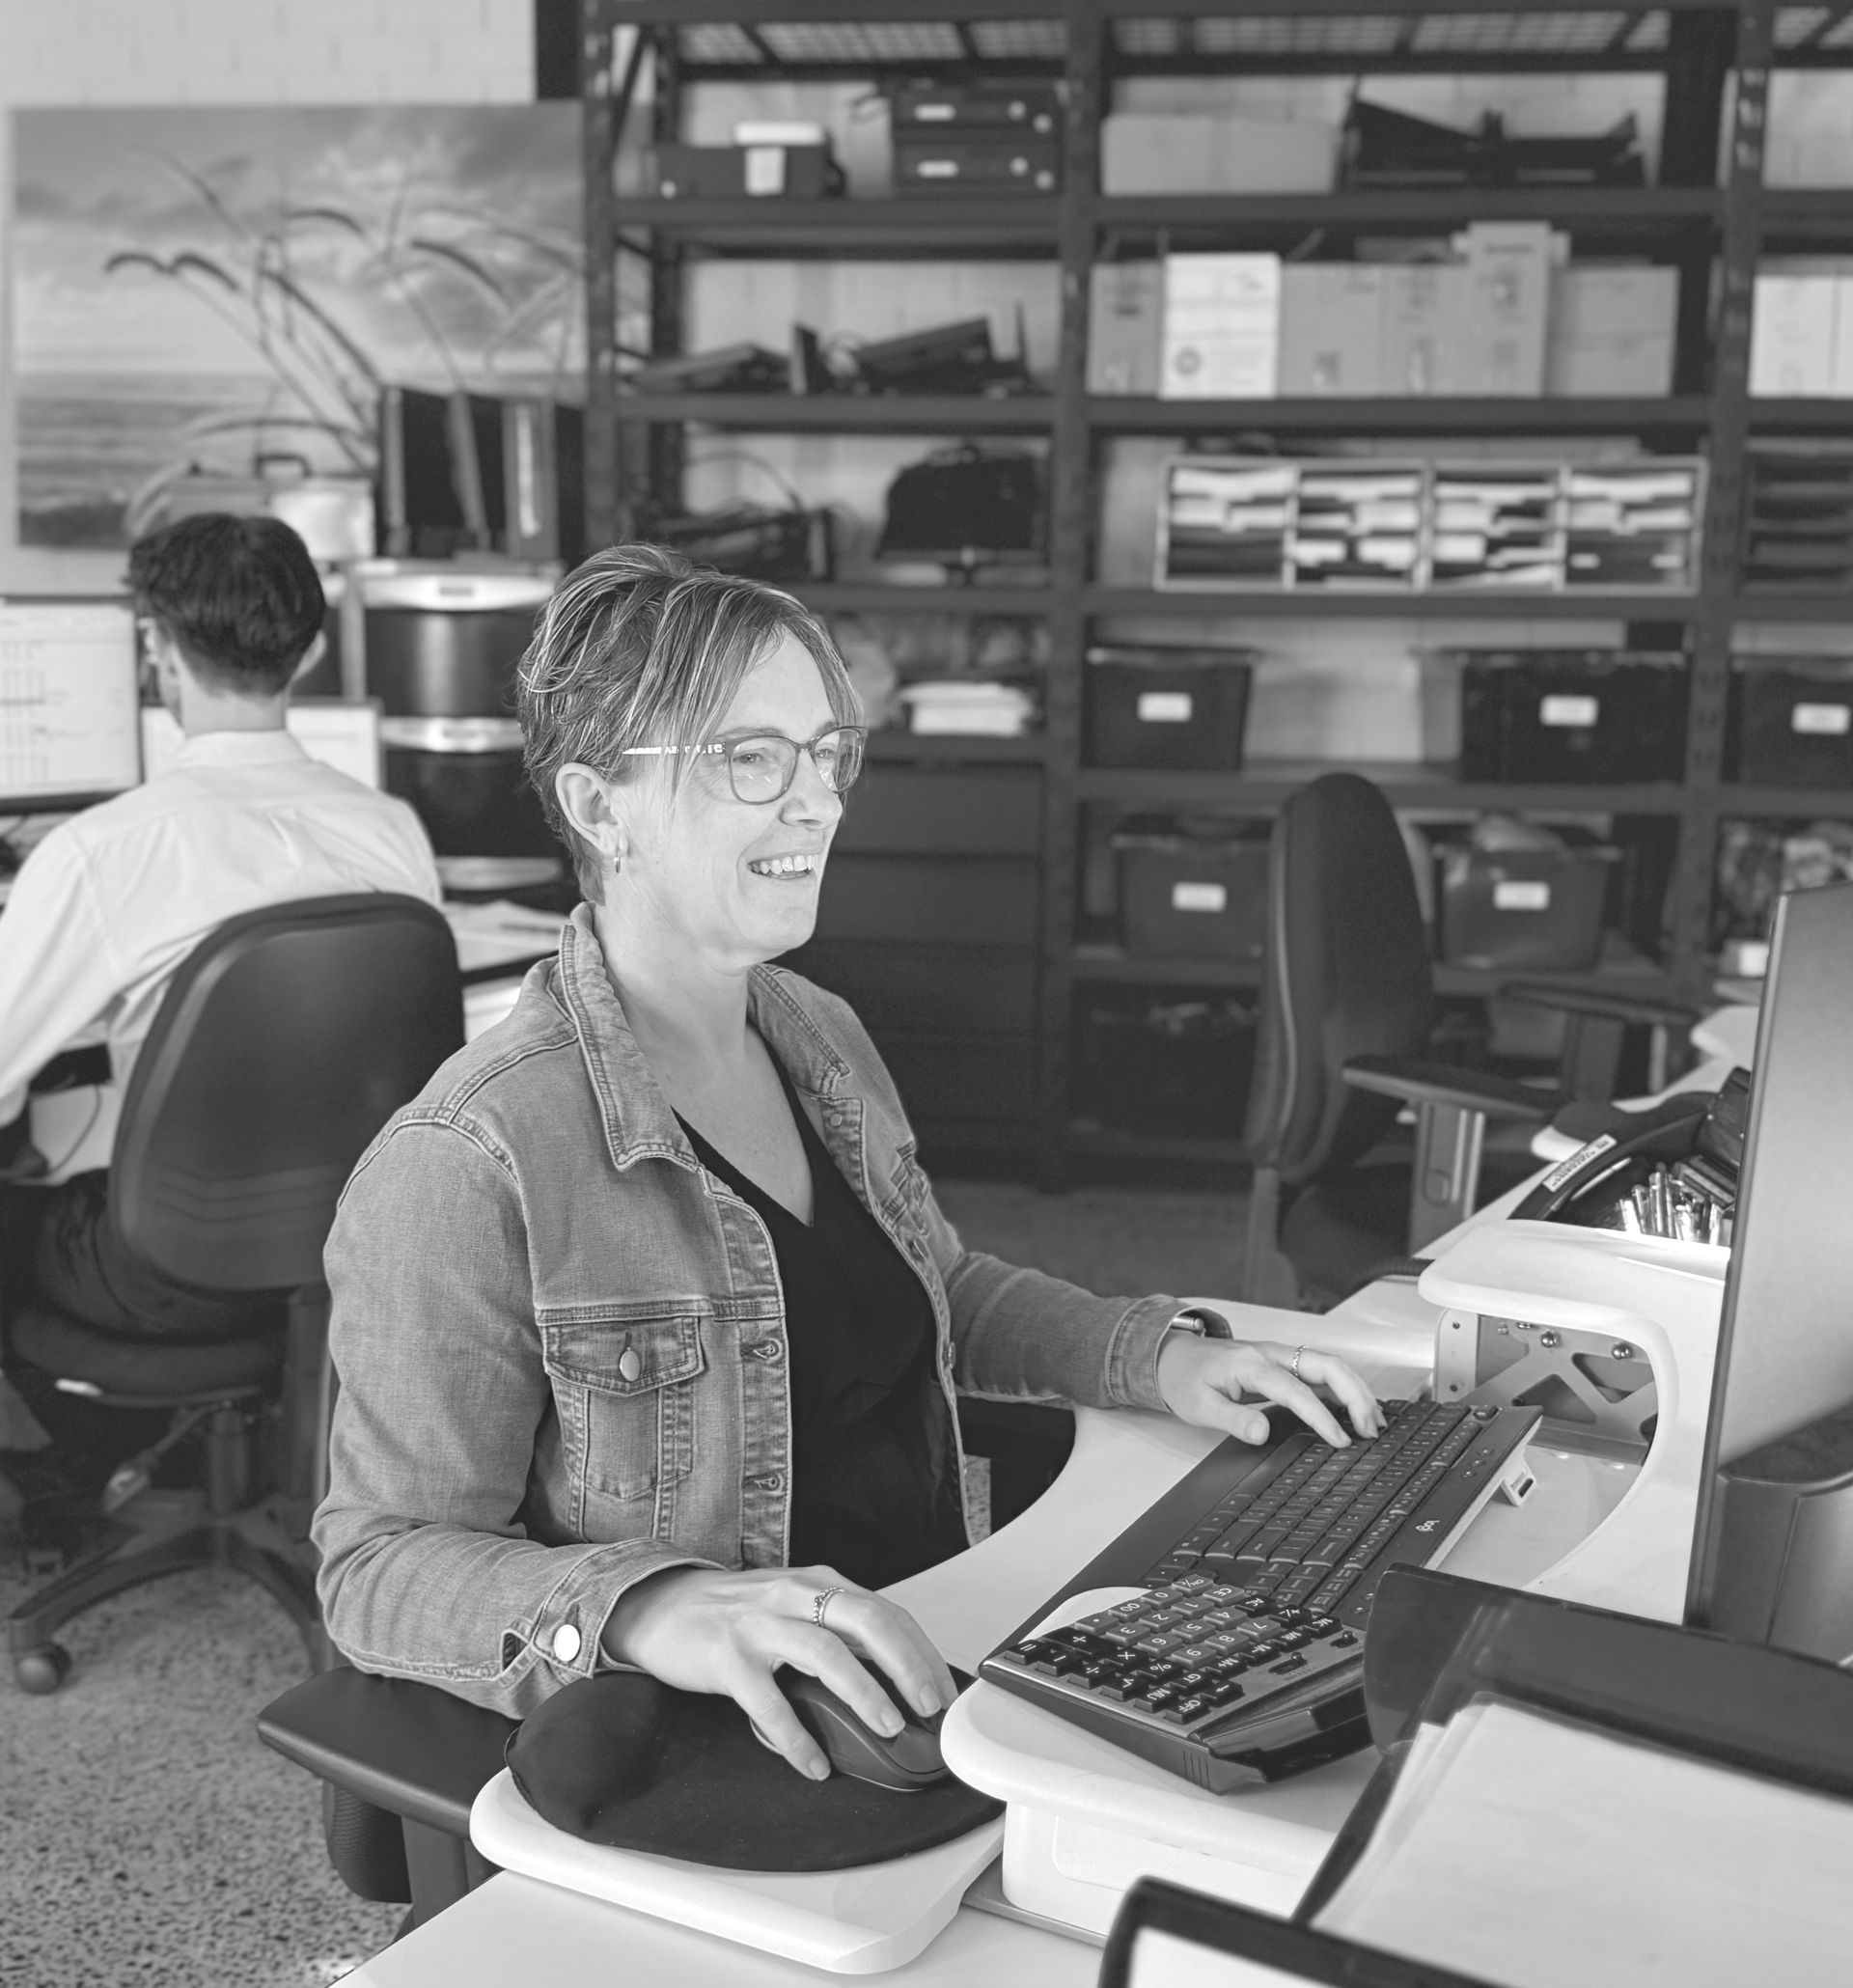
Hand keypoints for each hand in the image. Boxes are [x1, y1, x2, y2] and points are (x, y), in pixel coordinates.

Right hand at [599, 1564, 956, 1781]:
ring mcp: (759, 1624)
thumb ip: (837, 1630)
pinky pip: (768, 1700)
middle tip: (929, 1707)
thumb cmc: (735, 1613)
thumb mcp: (793, 1606)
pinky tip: (813, 1763)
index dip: (922, 1652)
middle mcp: (794, 1595)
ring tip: (889, 1726)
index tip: (944, 1691)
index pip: (886, 1612)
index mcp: (818, 1584)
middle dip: (907, 1665)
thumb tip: (893, 1676)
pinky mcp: (726, 1656)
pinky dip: (795, 1736)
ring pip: (824, 1652)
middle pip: (867, 1621)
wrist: (660, 1606)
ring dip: (864, 1691)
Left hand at [1156, 1332, 1384, 1449]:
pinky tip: (1356, 1408)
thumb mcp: (1199, 1406)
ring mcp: (1280, 1356)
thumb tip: (1262, 1433)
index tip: (1339, 1439)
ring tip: (1373, 1422)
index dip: (1321, 1415)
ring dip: (1356, 1390)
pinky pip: (1322, 1371)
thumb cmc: (1184, 1378)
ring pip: (1330, 1365)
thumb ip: (1232, 1419)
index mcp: (1250, 1364)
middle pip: (1326, 1365)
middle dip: (1355, 1394)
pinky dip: (1345, 1388)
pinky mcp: (1284, 1362)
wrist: (1172, 1355)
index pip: (1295, 1389)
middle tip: (1370, 1429)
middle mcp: (1271, 1354)